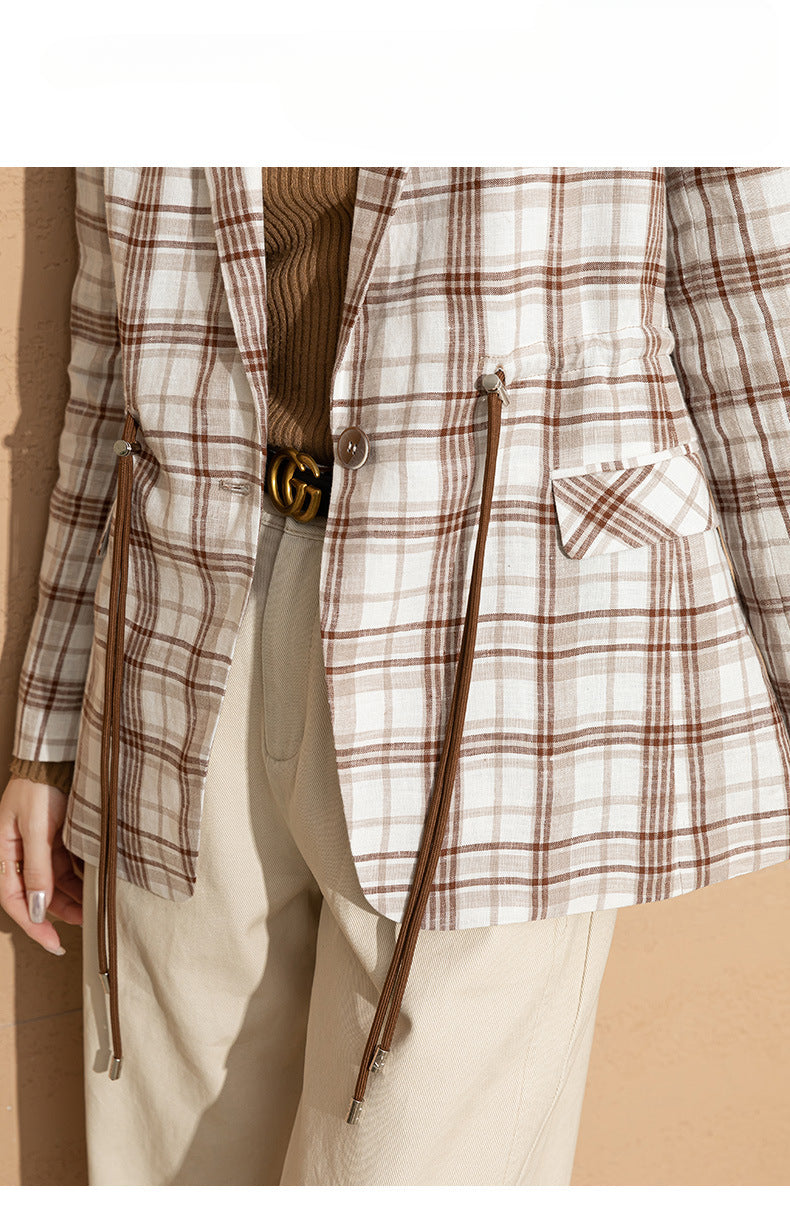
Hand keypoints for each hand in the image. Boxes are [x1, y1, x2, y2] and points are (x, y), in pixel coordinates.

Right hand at [0, 776, 82, 953]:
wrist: (56, 757)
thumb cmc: (39, 788)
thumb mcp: (37, 829)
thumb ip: (37, 869)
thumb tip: (37, 909)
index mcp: (3, 853)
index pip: (14, 900)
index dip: (33, 925)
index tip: (54, 943)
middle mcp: (19, 854)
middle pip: (37, 895)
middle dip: (59, 912)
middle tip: (85, 923)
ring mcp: (38, 847)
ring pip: (55, 883)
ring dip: (72, 897)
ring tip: (94, 906)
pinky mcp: (56, 839)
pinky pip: (66, 867)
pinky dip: (79, 878)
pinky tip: (94, 885)